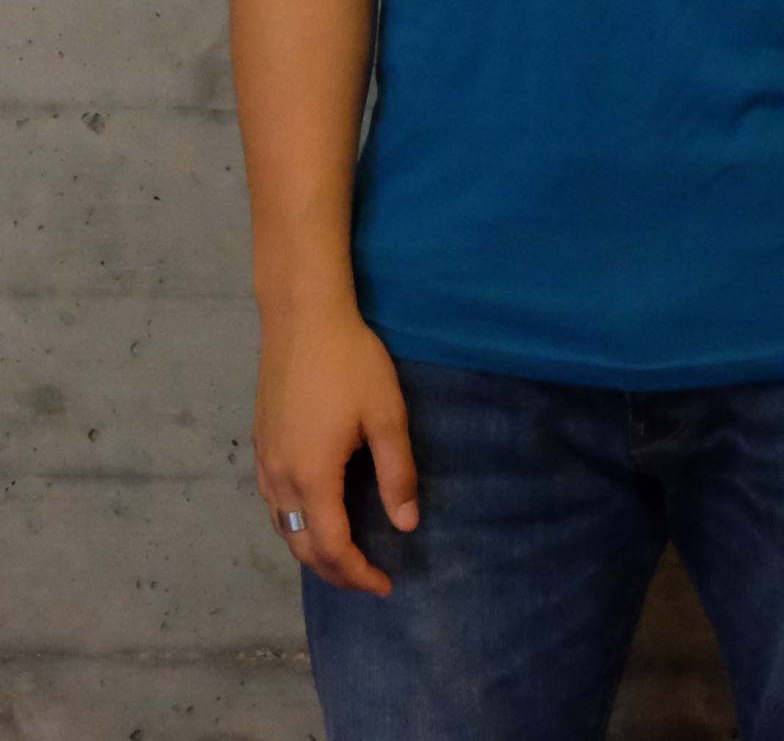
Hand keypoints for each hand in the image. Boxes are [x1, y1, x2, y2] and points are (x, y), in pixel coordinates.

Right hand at [253, 303, 419, 597]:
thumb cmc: (349, 361)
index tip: (385, 585)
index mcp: (313, 476)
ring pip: (282, 527)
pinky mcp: (259, 442)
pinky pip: (273, 503)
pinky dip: (295, 524)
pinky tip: (315, 513)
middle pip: (301, 547)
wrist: (301, 316)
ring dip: (311, 550)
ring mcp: (264, 460)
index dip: (358, 574)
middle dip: (335, 571)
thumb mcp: (386, 415)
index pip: (332, 548)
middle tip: (367, 578)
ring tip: (344, 555)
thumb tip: (406, 525)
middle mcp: (280, 478)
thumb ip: (397, 473)